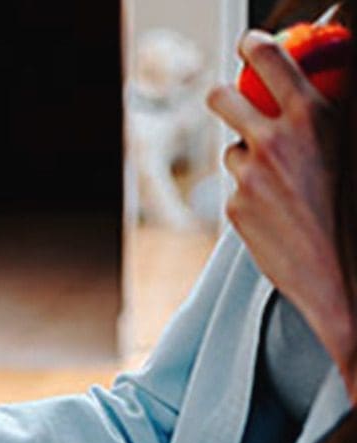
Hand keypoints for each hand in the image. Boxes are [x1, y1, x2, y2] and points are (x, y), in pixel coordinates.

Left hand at [208, 30, 355, 384]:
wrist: (347, 275)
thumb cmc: (356, 211)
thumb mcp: (355, 147)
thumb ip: (331, 117)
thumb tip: (316, 94)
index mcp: (314, 116)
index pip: (271, 57)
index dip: (253, 45)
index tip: (250, 43)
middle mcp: (276, 141)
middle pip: (222, 97)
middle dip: (226, 96)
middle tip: (236, 101)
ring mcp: (251, 176)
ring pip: (233, 149)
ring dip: (249, 157)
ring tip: (285, 181)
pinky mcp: (236, 208)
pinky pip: (237, 188)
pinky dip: (253, 194)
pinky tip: (282, 213)